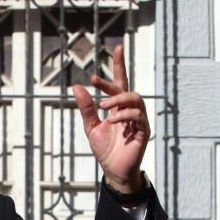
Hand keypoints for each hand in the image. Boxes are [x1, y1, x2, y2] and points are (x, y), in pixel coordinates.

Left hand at [72, 45, 149, 192]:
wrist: (113, 171)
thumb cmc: (105, 150)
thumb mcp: (90, 127)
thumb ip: (86, 108)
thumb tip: (76, 87)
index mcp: (118, 107)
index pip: (121, 81)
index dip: (120, 64)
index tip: (116, 48)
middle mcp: (129, 111)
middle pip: (126, 88)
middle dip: (111, 82)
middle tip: (94, 81)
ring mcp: (138, 121)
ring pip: (135, 98)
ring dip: (118, 98)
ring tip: (103, 106)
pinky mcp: (143, 132)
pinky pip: (138, 116)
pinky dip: (124, 115)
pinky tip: (112, 121)